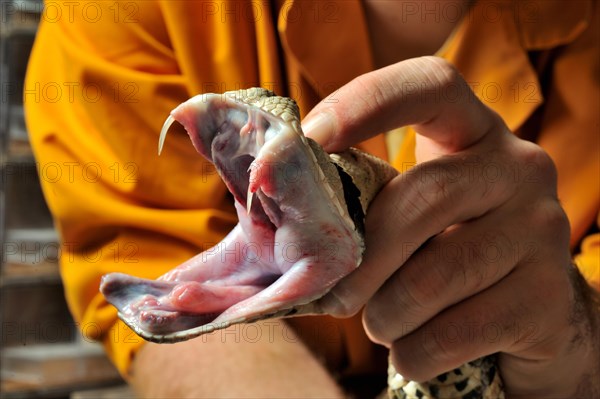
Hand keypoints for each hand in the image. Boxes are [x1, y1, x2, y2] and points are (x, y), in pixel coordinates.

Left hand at [302, 56, 598, 397]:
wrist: (531, 310)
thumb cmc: (447, 249)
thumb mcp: (413, 210)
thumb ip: (365, 203)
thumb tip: (281, 227)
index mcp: (474, 132)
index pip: (431, 87)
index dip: (368, 102)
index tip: (310, 137)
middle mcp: (518, 168)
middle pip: (422, 198)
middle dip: (361, 258)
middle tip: (331, 295)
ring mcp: (542, 229)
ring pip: (432, 278)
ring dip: (385, 315)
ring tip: (381, 321)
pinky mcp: (548, 297)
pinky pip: (454, 333)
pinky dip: (413, 353)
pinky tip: (410, 349)